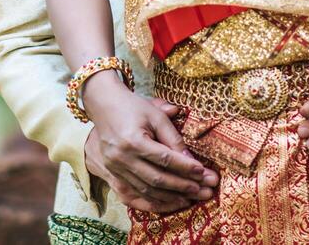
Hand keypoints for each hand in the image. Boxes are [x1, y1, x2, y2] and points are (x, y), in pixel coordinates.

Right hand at [82, 77, 217, 212]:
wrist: (104, 106)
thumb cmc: (133, 107)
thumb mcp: (155, 116)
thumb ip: (173, 138)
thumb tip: (192, 162)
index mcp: (133, 141)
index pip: (165, 159)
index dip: (186, 167)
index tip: (203, 172)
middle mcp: (122, 158)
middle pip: (157, 179)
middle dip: (183, 186)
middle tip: (204, 190)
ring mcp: (115, 168)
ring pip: (147, 191)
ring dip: (172, 197)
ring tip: (192, 198)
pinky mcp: (113, 174)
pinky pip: (135, 195)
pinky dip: (155, 202)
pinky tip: (171, 202)